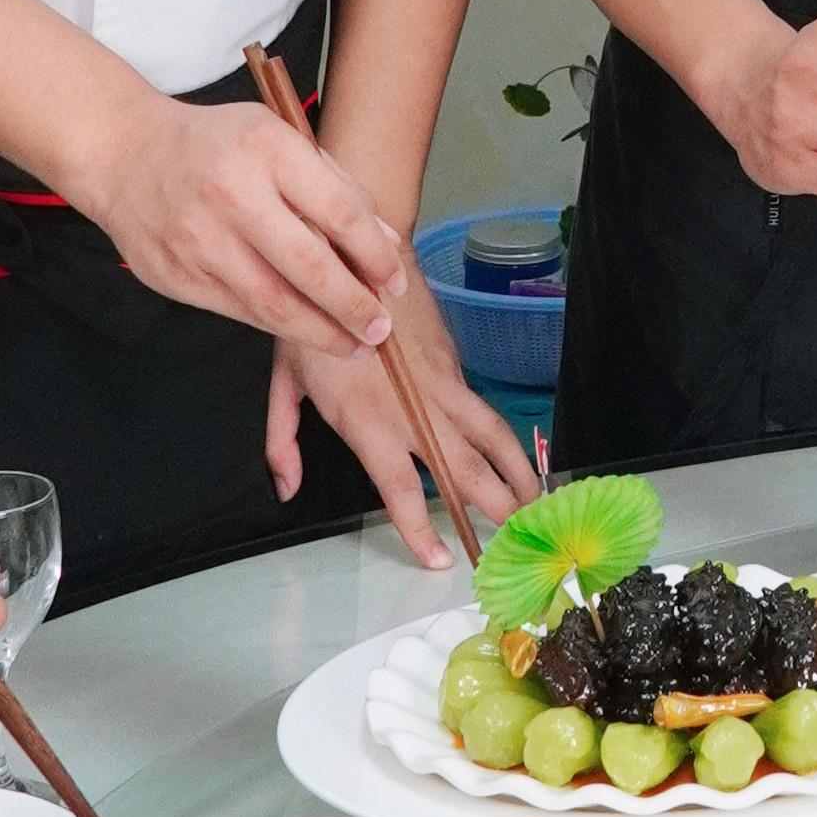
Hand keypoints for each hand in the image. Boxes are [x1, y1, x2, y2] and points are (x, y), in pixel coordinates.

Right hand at [69, 91, 406, 352]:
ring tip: (353, 345)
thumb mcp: (278, 139)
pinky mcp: (177, 276)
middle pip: (309, 268)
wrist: (123, 153)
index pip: (339, 213)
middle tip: (381, 330)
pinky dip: (279, 326)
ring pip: (273, 303)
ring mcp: (199, 240)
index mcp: (267, 149)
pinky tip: (305, 331)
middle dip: (354, 307)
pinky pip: (240, 311)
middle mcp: (232, 194)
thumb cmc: (216, 145)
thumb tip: (385, 243)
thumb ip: (334, 186)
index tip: (394, 282)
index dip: (374, 257)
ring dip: (321, 332)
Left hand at [269, 304, 537, 561]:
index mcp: (367, 420)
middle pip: (465, 470)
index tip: (441, 559)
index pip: (400, 486)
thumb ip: (281, 441)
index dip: (421, 528)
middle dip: (495, 509)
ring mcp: (441, 386)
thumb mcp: (283, 379)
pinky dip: (506, 441)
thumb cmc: (318, 315)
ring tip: (535, 504)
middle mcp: (414, 409)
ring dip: (518, 474)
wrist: (364, 257)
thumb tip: (286, 488)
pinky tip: (514, 461)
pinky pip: (485, 412)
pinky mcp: (455, 368)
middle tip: (515, 541)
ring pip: (492, 437)